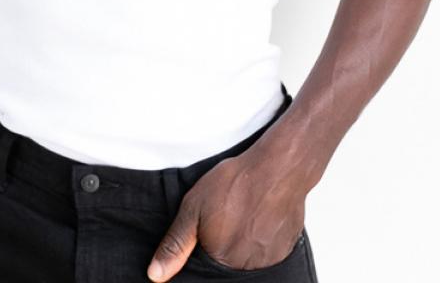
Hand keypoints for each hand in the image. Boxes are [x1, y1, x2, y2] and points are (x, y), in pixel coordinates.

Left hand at [146, 139, 307, 280]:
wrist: (276, 168)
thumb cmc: (234, 183)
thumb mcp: (193, 207)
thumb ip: (175, 244)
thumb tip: (155, 274)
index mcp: (220, 260)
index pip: (204, 273)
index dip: (203, 251)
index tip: (209, 233)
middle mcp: (244, 269)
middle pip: (225, 269)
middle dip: (221, 250)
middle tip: (227, 221)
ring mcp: (267, 264)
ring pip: (245, 264)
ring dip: (241, 248)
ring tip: (241, 219)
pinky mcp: (284, 254)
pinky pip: (266, 258)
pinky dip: (259, 244)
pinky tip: (257, 222)